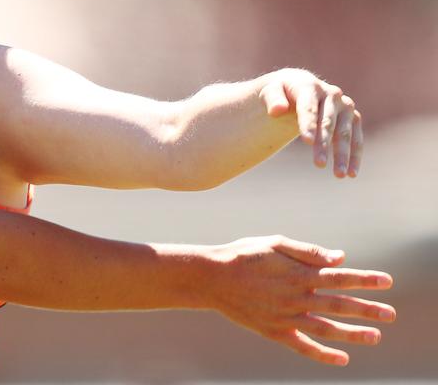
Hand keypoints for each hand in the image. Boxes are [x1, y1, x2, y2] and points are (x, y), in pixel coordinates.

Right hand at [204, 235, 394, 365]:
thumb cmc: (243, 255)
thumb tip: (340, 258)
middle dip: (367, 309)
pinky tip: (342, 358)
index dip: (365, 279)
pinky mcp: (274, 331)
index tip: (387, 282)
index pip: (340, 277)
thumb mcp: (274, 243)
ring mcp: (286, 316)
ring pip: (326, 328)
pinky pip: (303, 346)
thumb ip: (308, 252)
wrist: (211, 277)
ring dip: (353, 333)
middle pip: (339, 304)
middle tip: (390, 314)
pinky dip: (323, 354)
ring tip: (375, 336)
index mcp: (298, 273)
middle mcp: (296, 297)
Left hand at [260, 69, 363, 176]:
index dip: (308, 124)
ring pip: (344, 132)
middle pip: (327, 122)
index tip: (307, 141)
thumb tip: (277, 110)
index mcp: (309, 86)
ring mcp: (344, 106)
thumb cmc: (281, 93)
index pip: (308, 107)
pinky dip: (355, 156)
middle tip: (319, 164)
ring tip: (338, 175)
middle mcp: (331, 94)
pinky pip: (356, 138)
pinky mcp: (353, 117)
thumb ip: (272, 99)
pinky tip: (351, 173)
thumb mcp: (270, 92)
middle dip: (323, 143)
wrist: (298, 88)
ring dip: (343, 154)